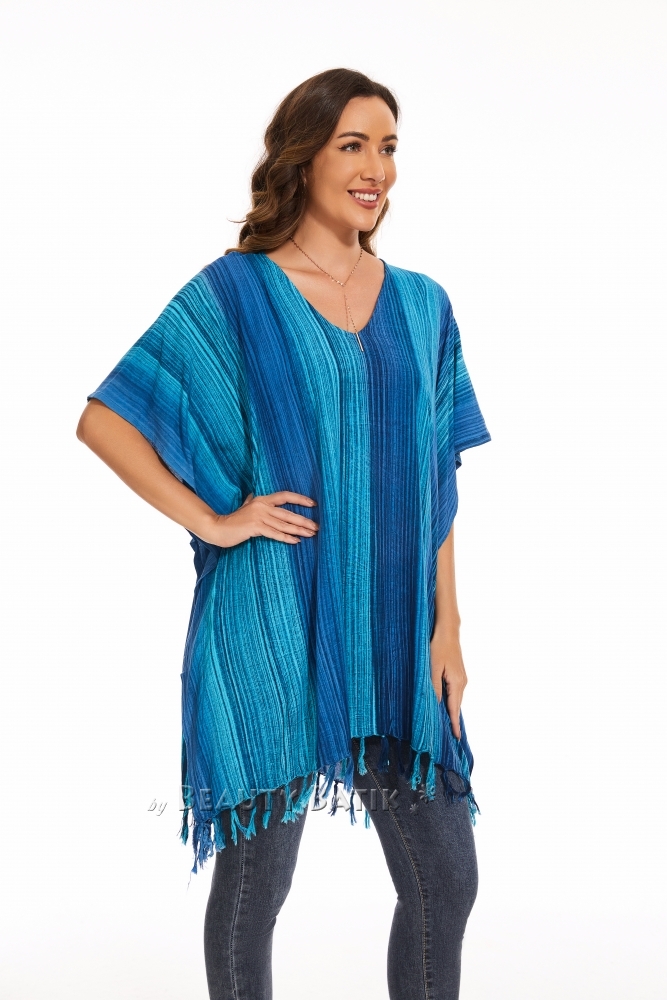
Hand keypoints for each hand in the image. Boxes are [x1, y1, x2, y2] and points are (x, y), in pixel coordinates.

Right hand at [200, 491, 318, 547]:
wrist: (218, 528)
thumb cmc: (233, 520)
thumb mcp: (244, 507)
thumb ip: (251, 502)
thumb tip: (253, 496)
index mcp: (262, 499)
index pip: (285, 496)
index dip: (300, 499)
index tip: (313, 504)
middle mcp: (262, 506)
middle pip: (288, 513)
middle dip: (304, 520)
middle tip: (317, 526)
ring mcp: (258, 516)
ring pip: (284, 524)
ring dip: (299, 530)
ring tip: (311, 534)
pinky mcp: (255, 527)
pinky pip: (275, 533)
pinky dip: (286, 537)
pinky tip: (296, 541)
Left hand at [430, 631, 466, 739]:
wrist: (448, 632)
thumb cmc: (438, 647)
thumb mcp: (432, 668)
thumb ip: (434, 687)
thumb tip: (436, 705)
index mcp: (456, 683)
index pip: (454, 708)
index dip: (454, 723)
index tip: (457, 737)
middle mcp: (462, 682)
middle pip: (457, 705)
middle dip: (453, 720)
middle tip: (450, 735)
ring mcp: (462, 678)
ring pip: (456, 699)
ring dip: (452, 710)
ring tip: (447, 723)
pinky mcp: (459, 675)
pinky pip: (455, 692)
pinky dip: (452, 701)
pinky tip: (446, 705)